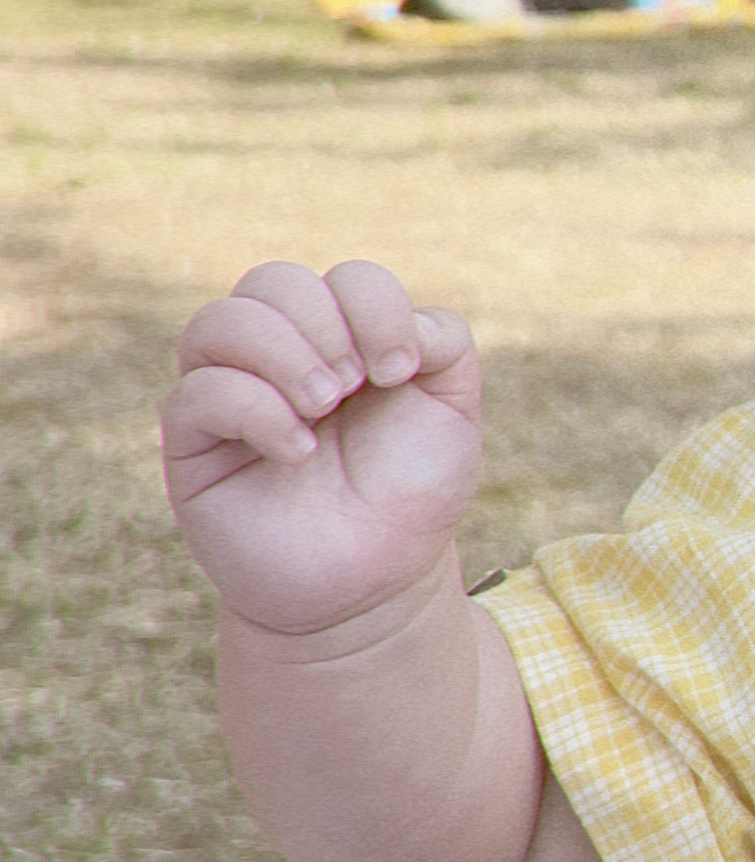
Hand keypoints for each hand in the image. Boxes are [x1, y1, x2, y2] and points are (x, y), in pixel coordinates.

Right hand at [163, 259, 480, 636]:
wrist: (374, 583)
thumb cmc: (410, 494)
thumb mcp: (452, 410)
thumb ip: (444, 342)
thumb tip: (398, 317)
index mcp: (342, 336)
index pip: (344, 277)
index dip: (374, 306)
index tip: (402, 371)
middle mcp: (278, 356)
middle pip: (272, 281)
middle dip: (324, 325)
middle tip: (354, 387)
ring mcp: (230, 394)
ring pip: (220, 322)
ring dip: (282, 353)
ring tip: (322, 406)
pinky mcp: (194, 445)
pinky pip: (196, 393)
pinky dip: (254, 408)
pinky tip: (296, 450)